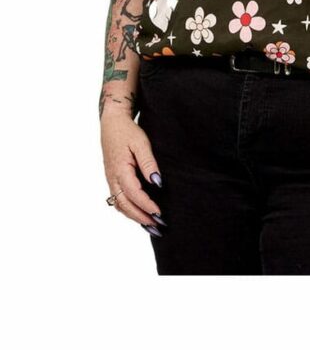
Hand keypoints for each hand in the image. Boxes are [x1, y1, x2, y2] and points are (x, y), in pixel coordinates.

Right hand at [101, 112, 165, 234]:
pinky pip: (118, 199)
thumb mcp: (141, 143)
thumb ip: (149, 164)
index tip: (159, 214)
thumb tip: (157, 183)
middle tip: (157, 227)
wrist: (112, 123)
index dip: (146, 205)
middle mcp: (112, 177)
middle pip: (124, 204)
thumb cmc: (127, 131)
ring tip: (150, 225)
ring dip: (134, 216)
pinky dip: (128, 209)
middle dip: (140, 217)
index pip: (133, 194)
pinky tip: (138, 213)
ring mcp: (110, 179)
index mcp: (119, 169)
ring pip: (120, 204)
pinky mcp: (112, 178)